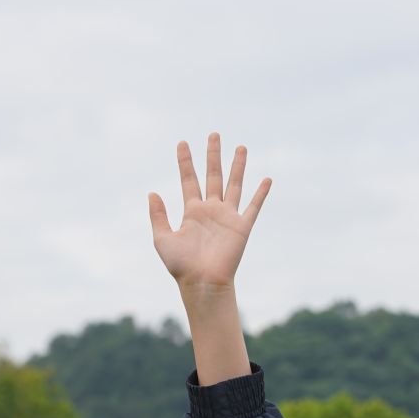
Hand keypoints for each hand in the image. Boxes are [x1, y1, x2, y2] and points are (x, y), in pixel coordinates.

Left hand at [149, 134, 269, 297]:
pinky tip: (266, 179)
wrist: (202, 283)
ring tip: (240, 147)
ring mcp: (227, 217)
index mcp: (192, 212)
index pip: (188, 180)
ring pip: (234, 184)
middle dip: (213, 155)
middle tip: (214, 134)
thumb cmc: (181, 266)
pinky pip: (253, 207)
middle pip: (213, 176)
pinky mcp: (242, 227)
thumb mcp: (162, 239)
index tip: (182, 143)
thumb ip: (158, 216)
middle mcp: (211, 211)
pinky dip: (261, 193)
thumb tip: (152, 193)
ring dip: (237, 166)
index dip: (185, 162)